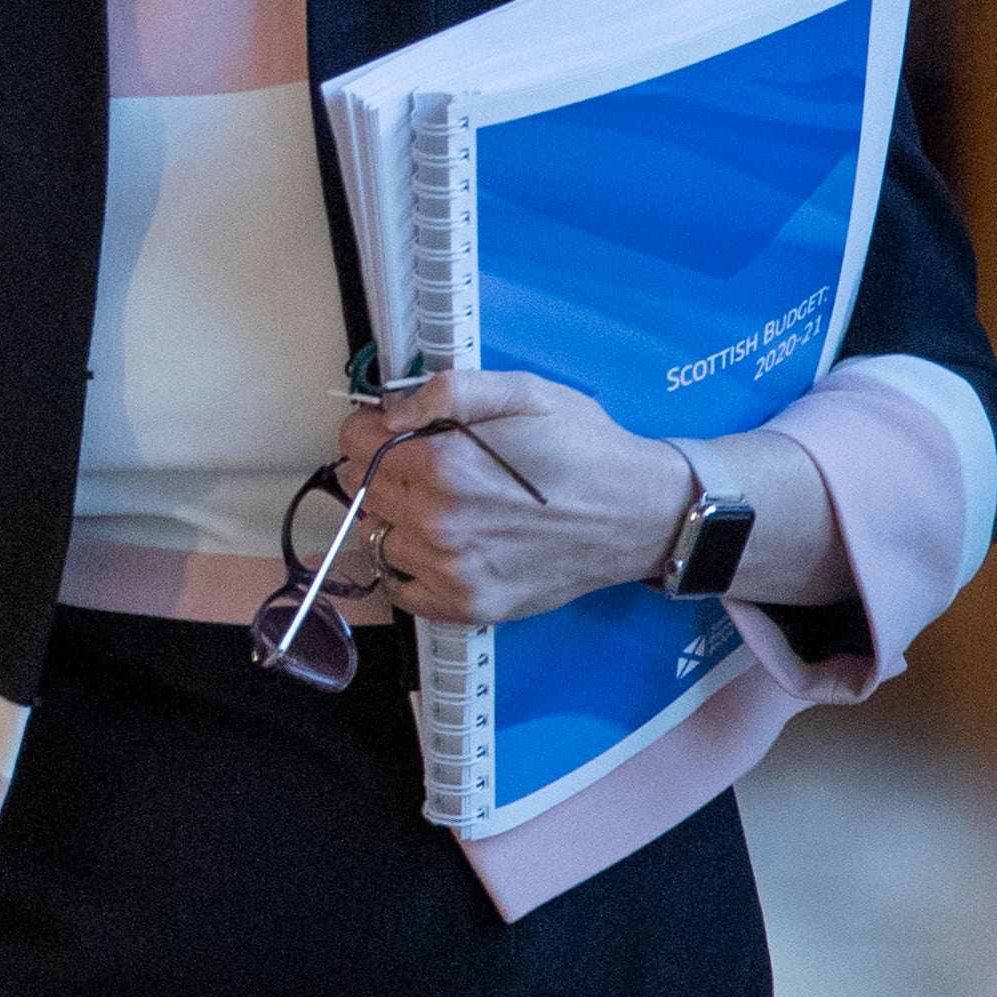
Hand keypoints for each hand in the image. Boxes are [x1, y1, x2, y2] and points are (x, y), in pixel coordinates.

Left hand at [335, 369, 683, 623]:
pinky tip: (441, 544)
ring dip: (395, 517)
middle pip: (361, 490)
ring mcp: (450, 571)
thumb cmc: (584, 447)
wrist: (642, 515)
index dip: (371, 429)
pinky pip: (399, 587)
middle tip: (423, 463)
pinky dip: (407, 565)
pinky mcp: (467, 605)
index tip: (396, 429)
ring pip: (376, 536)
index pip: (354, 444)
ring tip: (442, 504)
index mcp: (445, 466)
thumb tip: (389, 411)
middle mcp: (439, 523)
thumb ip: (446, 390)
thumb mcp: (523, 392)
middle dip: (380, 468)